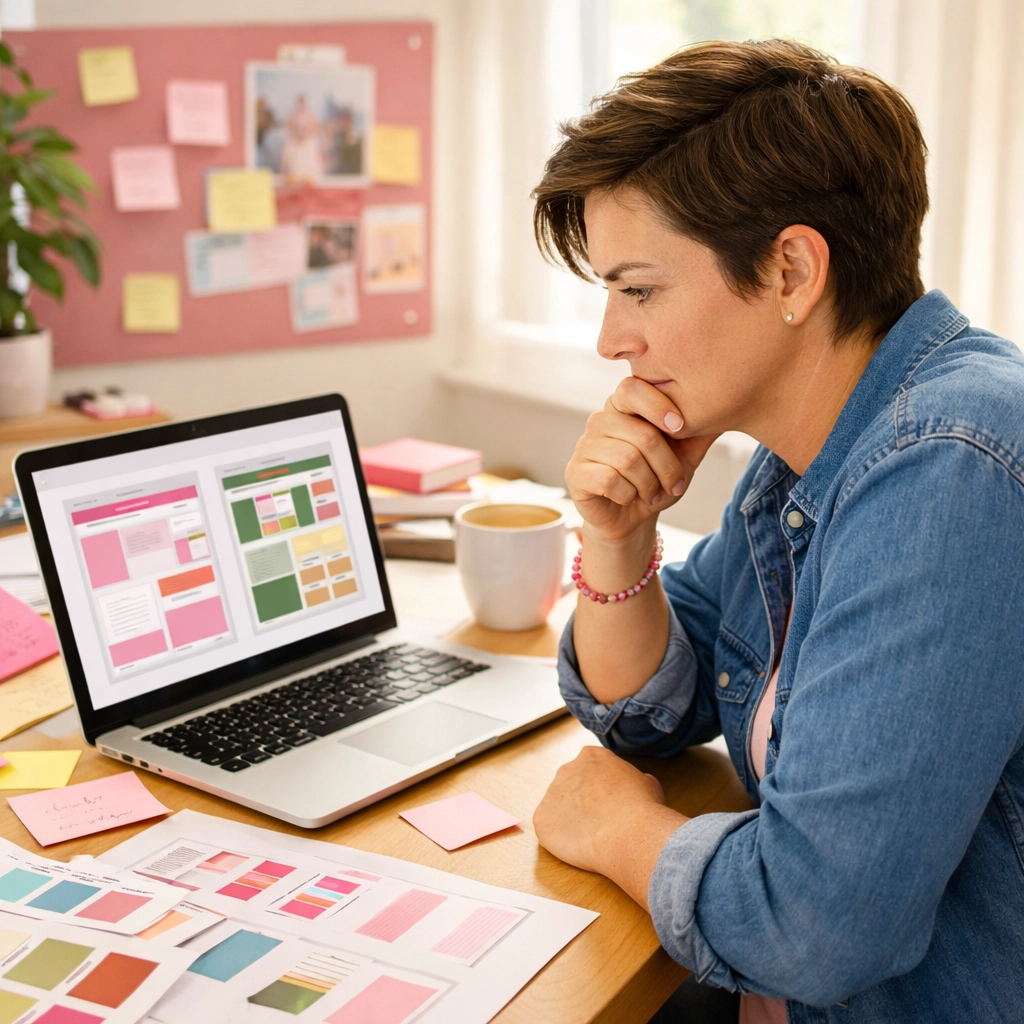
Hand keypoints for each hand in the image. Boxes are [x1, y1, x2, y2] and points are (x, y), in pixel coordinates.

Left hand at [533, 746, 685, 907]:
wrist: (629, 833)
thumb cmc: (643, 808)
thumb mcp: (647, 782)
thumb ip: (632, 779)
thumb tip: (633, 786)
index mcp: (590, 756)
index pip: (589, 771)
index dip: (599, 791)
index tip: (608, 805)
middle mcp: (566, 769)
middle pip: (570, 788)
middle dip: (581, 804)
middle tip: (599, 823)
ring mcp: (550, 794)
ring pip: (558, 810)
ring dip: (570, 822)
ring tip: (592, 837)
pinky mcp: (541, 819)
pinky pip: (548, 830)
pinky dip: (560, 840)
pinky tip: (579, 846)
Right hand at [566, 377, 719, 540]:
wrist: (632, 518)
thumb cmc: (657, 480)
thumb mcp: (685, 455)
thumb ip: (699, 430)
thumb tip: (727, 404)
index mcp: (623, 407)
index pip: (632, 388)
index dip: (658, 406)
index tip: (679, 427)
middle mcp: (600, 421)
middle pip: (641, 434)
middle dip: (666, 466)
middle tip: (674, 484)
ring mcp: (584, 445)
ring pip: (627, 460)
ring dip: (650, 485)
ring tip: (653, 494)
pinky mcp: (575, 472)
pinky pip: (609, 480)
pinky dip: (629, 495)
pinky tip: (629, 498)